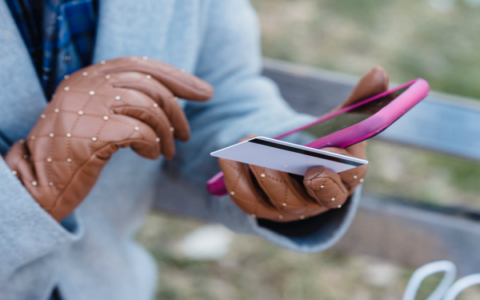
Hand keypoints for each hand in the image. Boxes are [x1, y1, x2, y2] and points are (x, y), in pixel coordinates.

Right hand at [4, 56, 212, 220]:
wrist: (38, 184)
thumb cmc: (72, 153)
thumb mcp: (95, 117)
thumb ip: (123, 101)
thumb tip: (171, 100)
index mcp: (87, 77)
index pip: (140, 65)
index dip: (177, 77)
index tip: (204, 92)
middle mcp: (86, 84)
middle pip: (150, 83)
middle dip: (178, 109)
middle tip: (187, 135)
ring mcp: (88, 106)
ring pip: (148, 106)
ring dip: (167, 132)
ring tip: (168, 152)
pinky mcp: (93, 133)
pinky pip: (141, 131)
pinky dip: (153, 144)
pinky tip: (151, 155)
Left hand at [219, 67, 387, 221]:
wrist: (296, 168)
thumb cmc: (323, 145)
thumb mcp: (340, 122)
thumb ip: (360, 101)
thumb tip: (378, 71)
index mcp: (345, 179)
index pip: (351, 180)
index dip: (341, 167)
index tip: (330, 147)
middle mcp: (319, 200)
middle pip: (311, 198)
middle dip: (295, 176)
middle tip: (274, 155)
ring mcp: (291, 209)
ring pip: (277, 200)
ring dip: (262, 173)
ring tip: (246, 145)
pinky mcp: (264, 210)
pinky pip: (248, 201)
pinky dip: (236, 179)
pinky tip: (228, 155)